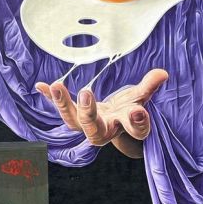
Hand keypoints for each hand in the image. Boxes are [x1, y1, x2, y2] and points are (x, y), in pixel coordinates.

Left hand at [36, 69, 167, 158]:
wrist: (114, 122)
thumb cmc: (128, 110)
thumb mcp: (140, 98)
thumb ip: (149, 86)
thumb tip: (163, 73)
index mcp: (124, 126)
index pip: (133, 129)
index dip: (137, 123)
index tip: (139, 111)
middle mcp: (103, 129)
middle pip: (94, 130)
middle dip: (88, 113)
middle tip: (86, 92)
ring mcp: (86, 124)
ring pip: (72, 121)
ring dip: (62, 103)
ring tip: (57, 84)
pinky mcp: (73, 115)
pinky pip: (59, 108)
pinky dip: (49, 98)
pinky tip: (40, 85)